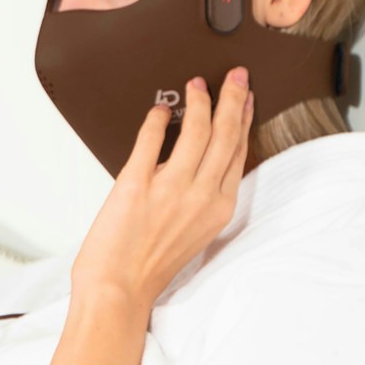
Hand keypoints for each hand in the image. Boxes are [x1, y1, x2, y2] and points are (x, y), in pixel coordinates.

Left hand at [69, 66, 253, 314]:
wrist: (118, 289)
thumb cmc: (149, 267)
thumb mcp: (193, 232)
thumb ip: (199, 196)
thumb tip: (195, 160)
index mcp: (218, 208)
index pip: (238, 152)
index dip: (244, 119)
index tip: (247, 98)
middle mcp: (200, 196)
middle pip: (224, 135)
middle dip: (232, 99)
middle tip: (234, 75)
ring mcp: (170, 188)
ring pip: (195, 131)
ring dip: (198, 102)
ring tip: (195, 85)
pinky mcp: (136, 183)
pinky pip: (150, 139)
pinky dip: (156, 120)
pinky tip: (158, 110)